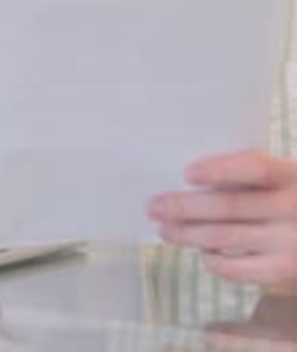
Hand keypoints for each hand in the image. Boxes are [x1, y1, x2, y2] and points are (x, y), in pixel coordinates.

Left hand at [148, 149, 296, 287]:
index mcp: (293, 174)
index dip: (219, 169)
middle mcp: (292, 208)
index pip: (253, 167)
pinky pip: (240, 269)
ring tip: (165, 229)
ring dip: (189, 234)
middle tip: (154, 205)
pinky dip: (216, 262)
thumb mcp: (289, 176)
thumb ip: (258, 176)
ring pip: (226, 238)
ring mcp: (289, 243)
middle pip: (229, 207)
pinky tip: (201, 253)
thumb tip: (197, 179)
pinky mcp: (285, 270)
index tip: (187, 172)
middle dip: (184, 206)